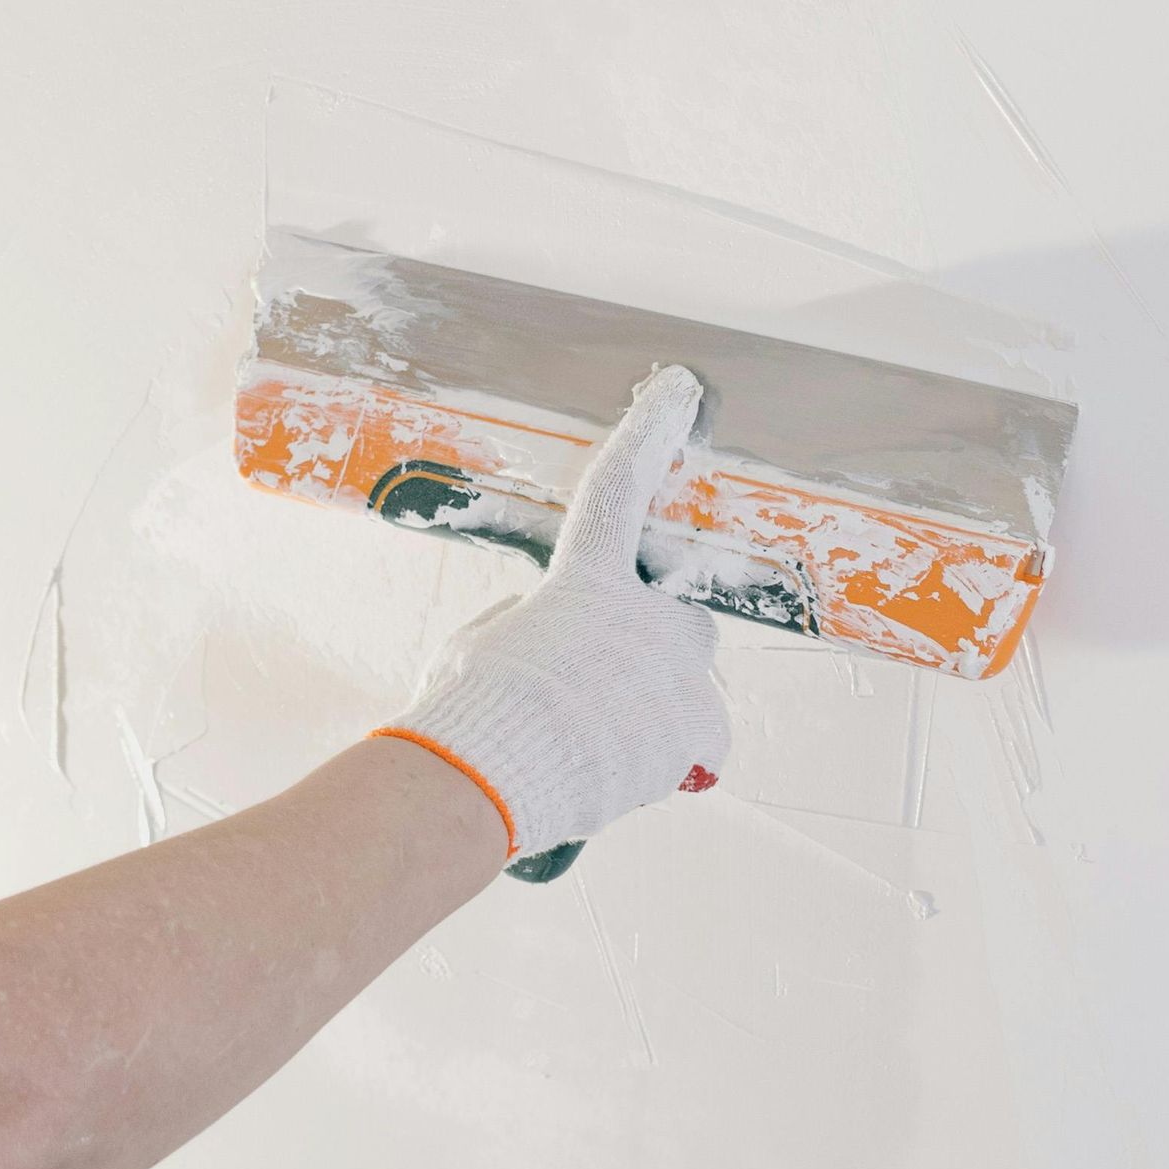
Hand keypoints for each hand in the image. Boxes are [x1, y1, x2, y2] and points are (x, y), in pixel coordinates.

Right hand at [374, 364, 729, 859]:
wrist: (488, 780)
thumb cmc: (469, 708)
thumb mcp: (484, 644)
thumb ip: (533, 624)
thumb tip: (554, 639)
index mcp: (586, 581)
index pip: (617, 488)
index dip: (647, 433)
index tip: (678, 388)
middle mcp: (646, 618)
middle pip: (673, 618)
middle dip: (646, 650)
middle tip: (594, 691)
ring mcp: (680, 678)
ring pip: (683, 685)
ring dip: (647, 710)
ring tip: (587, 751)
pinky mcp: (699, 736)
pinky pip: (694, 745)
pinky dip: (662, 760)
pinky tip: (614, 775)